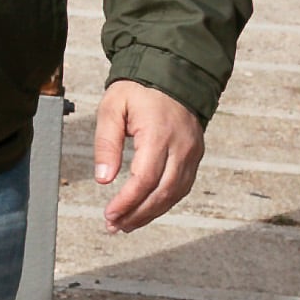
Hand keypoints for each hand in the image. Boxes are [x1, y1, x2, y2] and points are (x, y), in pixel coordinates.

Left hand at [87, 80, 202, 232]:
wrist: (172, 73)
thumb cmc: (138, 90)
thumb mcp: (112, 108)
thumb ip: (106, 144)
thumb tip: (104, 180)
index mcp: (158, 133)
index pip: (145, 179)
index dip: (127, 202)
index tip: (109, 214)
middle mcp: (181, 146)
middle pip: (163, 192)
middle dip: (138, 214)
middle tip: (115, 226)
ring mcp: (192, 151)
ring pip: (175, 193)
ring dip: (151, 213)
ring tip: (127, 224)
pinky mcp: (196, 154)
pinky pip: (183, 185)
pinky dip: (164, 201)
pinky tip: (146, 209)